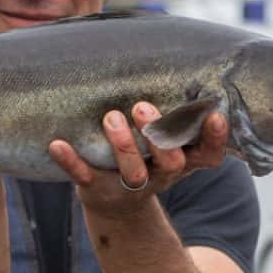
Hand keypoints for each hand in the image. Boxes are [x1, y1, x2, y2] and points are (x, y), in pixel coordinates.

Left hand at [48, 101, 228, 217]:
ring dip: (123, 145)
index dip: (215, 138)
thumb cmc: (149, 157)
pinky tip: (57, 144)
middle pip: (170, 162)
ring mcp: (129, 186)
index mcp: (183, 162)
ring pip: (132, 172)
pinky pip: (83, 176)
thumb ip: (179, 116)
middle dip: (159, 136)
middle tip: (144, 107)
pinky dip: (70, 161)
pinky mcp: (97, 188)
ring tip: (111, 117)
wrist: (117, 204)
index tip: (214, 114)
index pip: (209, 154)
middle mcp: (160, 176)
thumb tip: (194, 67)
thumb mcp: (169, 141)